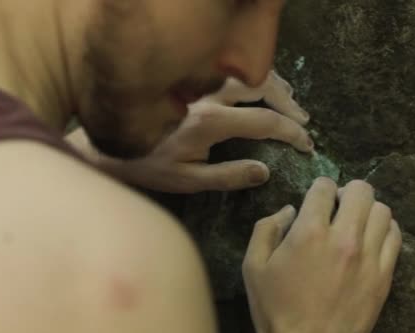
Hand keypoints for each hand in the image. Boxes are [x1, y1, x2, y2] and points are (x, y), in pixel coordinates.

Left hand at [68, 70, 313, 192]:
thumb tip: (264, 171)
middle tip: (305, 123)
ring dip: (276, 87)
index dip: (291, 132)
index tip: (306, 144)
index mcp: (210, 121)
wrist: (108, 141)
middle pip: (263, 87)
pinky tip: (265, 89)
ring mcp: (201, 82)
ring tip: (293, 105)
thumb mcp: (187, 180)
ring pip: (249, 73)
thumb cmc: (148, 164)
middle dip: (290, 105)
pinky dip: (256, 78)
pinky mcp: (193, 78)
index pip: (264, 121)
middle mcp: (208, 94)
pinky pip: (232, 69)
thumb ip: (227, 176)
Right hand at [242, 179, 401, 332]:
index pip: (324, 187)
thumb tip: (289, 210)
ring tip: (356, 221)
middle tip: (338, 205)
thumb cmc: (275, 309)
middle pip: (360, 191)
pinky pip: (395, 237)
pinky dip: (385, 229)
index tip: (316, 197)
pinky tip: (372, 237)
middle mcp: (344, 238)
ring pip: (382, 211)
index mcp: (309, 232)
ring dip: (367, 209)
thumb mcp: (253, 266)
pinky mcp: (384, 275)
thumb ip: (266, 229)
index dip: (319, 187)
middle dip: (347, 191)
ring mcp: (369, 257)